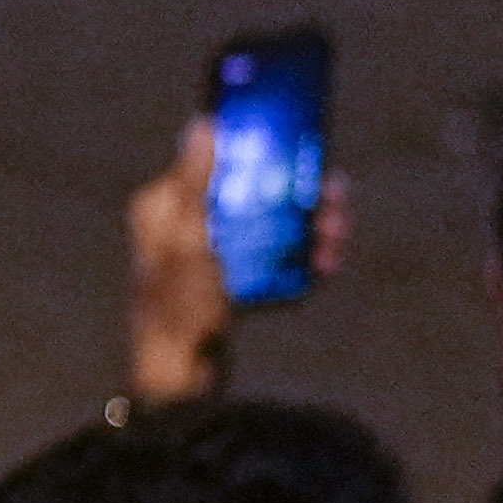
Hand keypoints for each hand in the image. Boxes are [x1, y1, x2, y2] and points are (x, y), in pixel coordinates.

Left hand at [118, 118, 340, 406]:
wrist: (182, 378)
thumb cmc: (179, 306)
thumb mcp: (187, 239)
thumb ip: (194, 182)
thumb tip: (203, 124)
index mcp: (165, 204)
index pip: (216, 158)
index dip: (258, 149)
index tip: (300, 146)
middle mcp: (186, 222)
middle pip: (252, 190)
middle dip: (297, 192)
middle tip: (335, 199)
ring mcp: (211, 253)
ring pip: (269, 223)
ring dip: (309, 225)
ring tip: (337, 234)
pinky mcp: (232, 281)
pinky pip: (272, 257)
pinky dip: (301, 257)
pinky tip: (327, 261)